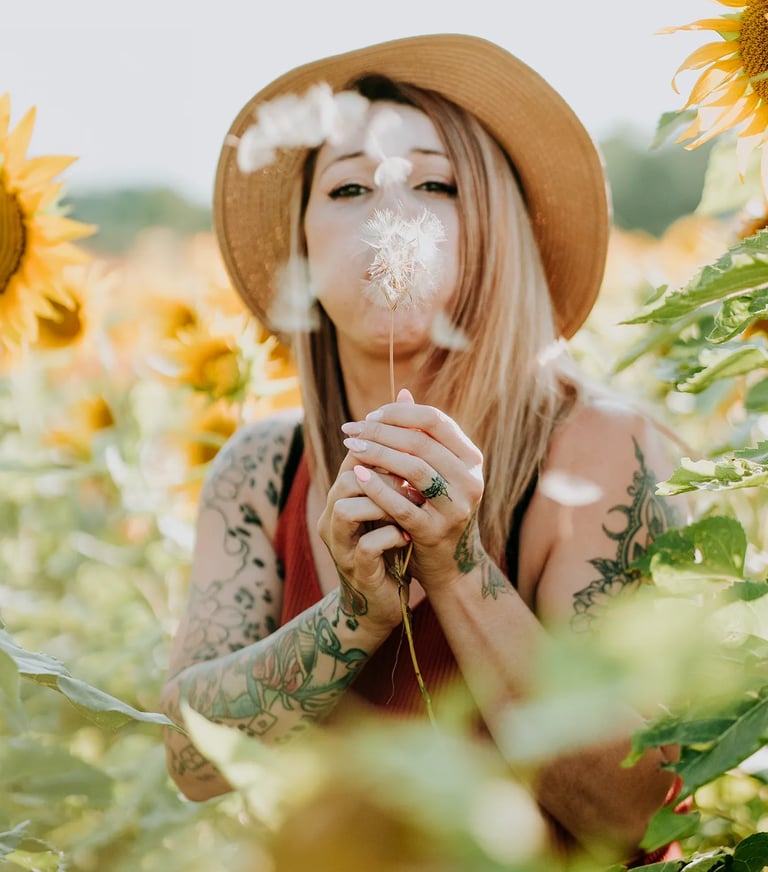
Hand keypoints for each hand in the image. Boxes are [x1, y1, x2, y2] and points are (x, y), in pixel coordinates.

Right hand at [317, 449, 409, 634]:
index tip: (416, 450)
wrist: (380, 601)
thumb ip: (393, 474)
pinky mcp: (356, 571)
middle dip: (386, 477)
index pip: (354, 457)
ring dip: (384, 505)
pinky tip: (408, 537)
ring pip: (347, 510)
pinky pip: (367, 546)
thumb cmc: (387, 546)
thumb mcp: (388, 506)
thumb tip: (412, 423)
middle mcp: (333, 518)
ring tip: (412, 507)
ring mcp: (341, 546)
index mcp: (341, 498)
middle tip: (416, 483)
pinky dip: (390, 538)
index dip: (384, 448)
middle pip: (347, 480)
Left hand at [340, 388, 484, 591]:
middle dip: (380, 432)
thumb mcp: (436, 471)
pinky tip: (357, 475)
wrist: (452, 566)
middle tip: (350, 430)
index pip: (435, 420)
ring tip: (350, 447)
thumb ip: (421, 435)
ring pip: (413, 468)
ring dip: (376, 454)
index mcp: (471, 458)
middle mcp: (470, 479)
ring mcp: (456, 507)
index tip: (368, 417)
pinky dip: (377, 488)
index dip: (399, 414)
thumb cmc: (437, 509)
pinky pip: (402, 504)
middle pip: (421, 441)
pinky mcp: (436, 532)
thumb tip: (403, 392)